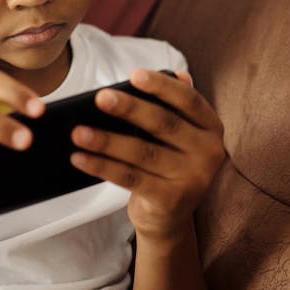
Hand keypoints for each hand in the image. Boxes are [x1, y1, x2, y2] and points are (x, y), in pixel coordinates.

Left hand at [69, 69, 224, 240]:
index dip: (161, 86)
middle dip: (129, 109)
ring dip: (107, 141)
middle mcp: (209, 152)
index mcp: (211, 127)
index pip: (189, 100)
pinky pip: (130, 178)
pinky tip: (79, 158)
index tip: (133, 74)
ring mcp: (192, 179)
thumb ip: (174, 105)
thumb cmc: (167, 162)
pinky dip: (102, 166)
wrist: (169, 216)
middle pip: (163, 124)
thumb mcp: (177, 135)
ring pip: (142, 153)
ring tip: (78, 132)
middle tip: (100, 98)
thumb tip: (175, 72)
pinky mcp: (171, 201)